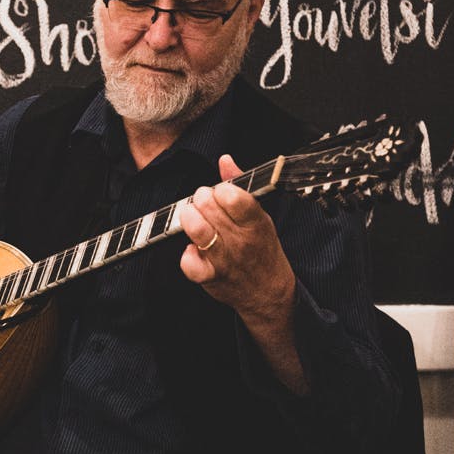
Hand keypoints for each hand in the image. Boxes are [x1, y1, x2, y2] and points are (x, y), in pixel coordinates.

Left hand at [179, 154, 304, 392]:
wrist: (268, 293)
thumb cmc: (262, 250)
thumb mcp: (259, 216)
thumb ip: (240, 187)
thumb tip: (225, 160)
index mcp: (255, 222)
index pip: (234, 196)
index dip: (220, 189)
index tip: (219, 192)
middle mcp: (240, 240)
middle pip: (209, 208)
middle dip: (201, 199)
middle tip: (203, 203)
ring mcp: (224, 259)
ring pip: (197, 230)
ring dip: (190, 219)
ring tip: (193, 218)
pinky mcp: (209, 277)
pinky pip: (188, 261)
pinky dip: (186, 254)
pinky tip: (193, 249)